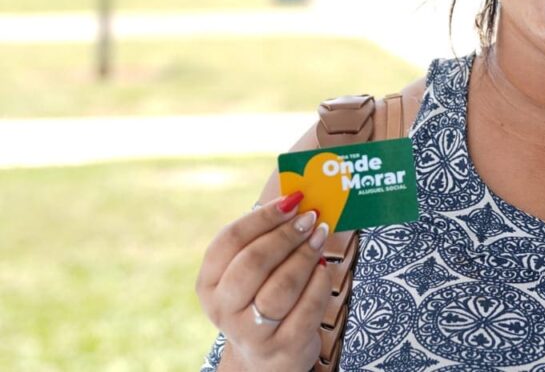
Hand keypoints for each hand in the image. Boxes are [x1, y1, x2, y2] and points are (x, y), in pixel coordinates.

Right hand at [195, 192, 331, 371]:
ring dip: (305, 256)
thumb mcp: (249, 272)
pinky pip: (306, 308)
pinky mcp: (282, 348)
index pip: (230, 240)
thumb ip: (264, 239)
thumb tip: (297, 200)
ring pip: (281, 286)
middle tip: (310, 218)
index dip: (264, 217)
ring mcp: (251, 332)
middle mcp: (223, 309)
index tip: (293, 200)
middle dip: (286, 235)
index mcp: (209, 282)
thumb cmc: (260, 297)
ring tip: (320, 237)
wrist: (266, 356)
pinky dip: (319, 283)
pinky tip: (324, 268)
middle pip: (253, 262)